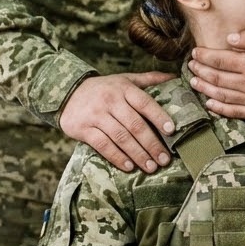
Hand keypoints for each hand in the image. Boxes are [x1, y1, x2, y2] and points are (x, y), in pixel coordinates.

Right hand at [59, 72, 175, 173]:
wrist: (68, 93)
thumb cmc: (105, 89)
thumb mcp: (125, 79)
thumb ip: (150, 79)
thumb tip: (176, 78)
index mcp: (124, 88)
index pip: (145, 103)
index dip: (159, 116)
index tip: (172, 131)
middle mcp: (110, 100)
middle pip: (135, 125)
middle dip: (152, 144)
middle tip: (165, 159)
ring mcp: (96, 115)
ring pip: (121, 137)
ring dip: (138, 154)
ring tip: (151, 167)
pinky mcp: (83, 129)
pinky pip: (103, 145)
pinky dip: (117, 157)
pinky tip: (129, 167)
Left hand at [188, 30, 244, 119]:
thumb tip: (230, 39)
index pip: (220, 60)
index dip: (205, 56)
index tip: (195, 52)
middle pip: (217, 78)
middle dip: (201, 71)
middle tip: (191, 66)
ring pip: (222, 96)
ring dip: (205, 89)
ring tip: (194, 82)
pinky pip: (235, 112)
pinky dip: (219, 109)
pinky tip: (210, 105)